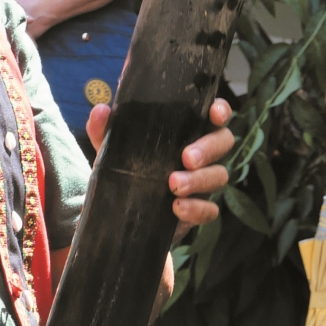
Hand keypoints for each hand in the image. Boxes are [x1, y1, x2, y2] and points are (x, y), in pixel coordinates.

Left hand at [86, 97, 233, 226]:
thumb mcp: (113, 150)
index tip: (213, 113)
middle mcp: (202, 154)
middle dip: (208, 149)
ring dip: (199, 180)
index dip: (221, 111)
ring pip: (219, 176)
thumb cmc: (127, 171)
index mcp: (188, 132)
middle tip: (185, 158)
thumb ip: (105, 130)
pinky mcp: (198, 210)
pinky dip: (196, 209)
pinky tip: (177, 208)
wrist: (122, 215)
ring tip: (173, 185)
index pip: (214, 116)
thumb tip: (101, 110)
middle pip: (223, 143)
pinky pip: (210, 210)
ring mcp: (203, 183)